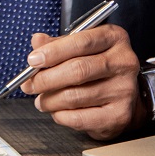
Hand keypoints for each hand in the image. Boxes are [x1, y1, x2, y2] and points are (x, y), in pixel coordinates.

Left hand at [18, 23, 144, 138]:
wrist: (125, 97)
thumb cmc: (97, 68)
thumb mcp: (80, 47)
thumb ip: (57, 44)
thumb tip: (37, 42)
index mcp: (114, 38)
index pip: (81, 41)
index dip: (53, 52)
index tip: (32, 60)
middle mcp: (124, 62)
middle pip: (78, 70)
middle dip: (46, 79)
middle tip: (29, 85)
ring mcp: (124, 90)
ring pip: (75, 96)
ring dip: (50, 100)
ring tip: (41, 100)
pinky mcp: (119, 115)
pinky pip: (80, 118)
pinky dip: (61, 115)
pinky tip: (57, 111)